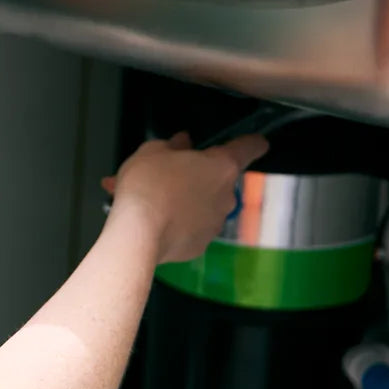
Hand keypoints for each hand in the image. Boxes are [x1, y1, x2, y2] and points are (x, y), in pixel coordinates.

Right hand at [100, 132, 268, 264]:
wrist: (137, 234)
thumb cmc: (147, 185)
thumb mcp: (151, 152)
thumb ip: (172, 145)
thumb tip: (183, 143)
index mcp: (222, 166)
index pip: (251, 147)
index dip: (250, 142)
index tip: (249, 142)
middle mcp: (227, 195)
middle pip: (222, 180)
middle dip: (203, 176)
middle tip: (175, 177)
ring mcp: (216, 223)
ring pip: (208, 206)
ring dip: (191, 201)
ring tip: (159, 203)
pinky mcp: (201, 245)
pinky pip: (194, 228)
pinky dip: (181, 224)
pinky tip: (158, 223)